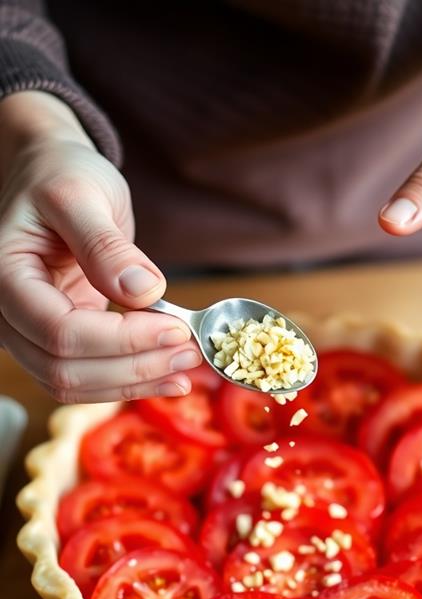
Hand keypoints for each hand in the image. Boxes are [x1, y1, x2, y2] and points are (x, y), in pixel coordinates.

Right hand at [0, 92, 200, 402]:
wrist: (52, 176)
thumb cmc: (60, 175)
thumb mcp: (81, 195)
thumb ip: (105, 245)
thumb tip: (143, 292)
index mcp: (4, 276)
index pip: (60, 332)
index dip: (122, 340)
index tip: (176, 329)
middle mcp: (8, 315)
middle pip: (65, 369)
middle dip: (133, 367)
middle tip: (189, 352)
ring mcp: (29, 333)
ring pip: (75, 385)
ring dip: (134, 382)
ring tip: (186, 369)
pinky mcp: (58, 341)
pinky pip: (87, 378)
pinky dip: (128, 381)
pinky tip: (168, 375)